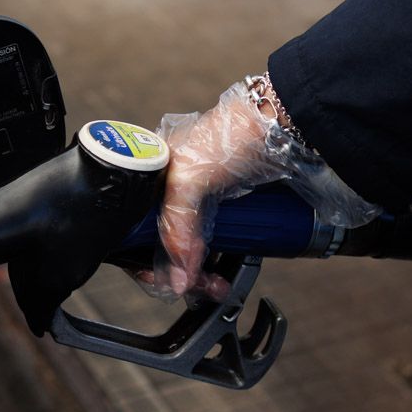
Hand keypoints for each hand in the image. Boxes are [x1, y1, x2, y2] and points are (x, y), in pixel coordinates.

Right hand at [154, 92, 274, 299]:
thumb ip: (176, 226)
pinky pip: (209, 242)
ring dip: (196, 272)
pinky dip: (212, 261)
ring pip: (185, 248)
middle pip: (158, 244)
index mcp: (146, 176)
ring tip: (216, 285)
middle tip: (199, 286)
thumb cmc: (232, 134)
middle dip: (177, 272)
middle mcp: (167, 189)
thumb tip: (177, 277)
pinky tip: (221, 270)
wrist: (281, 125)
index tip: (164, 280)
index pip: (130, 230)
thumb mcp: (190, 178)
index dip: (143, 259)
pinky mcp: (222, 206)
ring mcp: (196, 199)